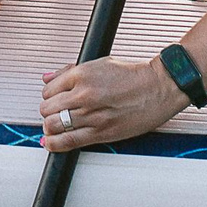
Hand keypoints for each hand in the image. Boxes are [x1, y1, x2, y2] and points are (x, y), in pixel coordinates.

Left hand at [40, 55, 190, 150]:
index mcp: (82, 74)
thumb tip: (48, 78)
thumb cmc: (134, 75)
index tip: (54, 99)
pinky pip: (68, 141)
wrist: (159, 87)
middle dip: (48, 112)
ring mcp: (92, 115)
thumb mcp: (100, 63)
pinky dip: (54, 144)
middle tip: (55, 113)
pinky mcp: (101, 132)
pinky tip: (51, 142)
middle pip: (48, 108)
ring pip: (53, 126)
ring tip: (55, 126)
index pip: (48, 89)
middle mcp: (84, 94)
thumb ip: (69, 72)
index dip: (49, 96)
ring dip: (50, 127)